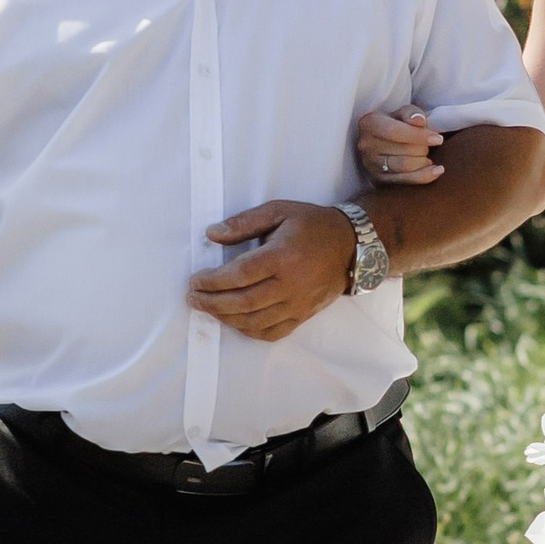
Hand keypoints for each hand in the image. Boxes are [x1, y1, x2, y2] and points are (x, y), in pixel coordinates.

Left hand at [189, 200, 356, 339]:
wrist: (351, 245)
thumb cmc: (311, 225)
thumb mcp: (278, 211)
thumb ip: (244, 223)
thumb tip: (211, 234)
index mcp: (282, 257)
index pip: (239, 275)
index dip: (212, 281)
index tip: (194, 281)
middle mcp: (290, 285)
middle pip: (243, 302)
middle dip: (212, 303)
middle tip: (193, 299)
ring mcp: (298, 304)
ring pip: (255, 321)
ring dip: (226, 318)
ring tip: (208, 310)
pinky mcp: (303, 315)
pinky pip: (273, 332)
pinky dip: (250, 331)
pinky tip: (235, 322)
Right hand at [355, 105, 443, 185]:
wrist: (384, 139)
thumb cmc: (397, 123)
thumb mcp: (402, 112)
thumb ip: (411, 113)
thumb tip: (420, 121)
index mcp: (370, 123)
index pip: (395, 132)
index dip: (418, 136)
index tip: (438, 139)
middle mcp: (366, 145)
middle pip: (403, 150)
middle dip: (423, 148)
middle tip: (429, 145)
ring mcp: (370, 165)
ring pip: (404, 167)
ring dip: (423, 161)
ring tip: (427, 156)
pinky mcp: (378, 180)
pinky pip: (405, 181)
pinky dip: (425, 176)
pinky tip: (436, 170)